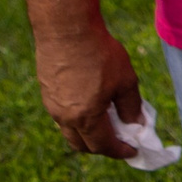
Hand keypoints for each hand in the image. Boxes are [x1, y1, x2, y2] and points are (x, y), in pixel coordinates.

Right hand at [31, 25, 140, 158]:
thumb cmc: (100, 55)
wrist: (67, 30)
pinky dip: (77, 118)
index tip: (132, 151)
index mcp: (85, 118)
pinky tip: (90, 104)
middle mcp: (64, 116)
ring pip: (69, 130)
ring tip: (106, 122)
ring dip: (87, 133)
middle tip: (119, 141)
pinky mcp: (46, 90)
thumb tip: (135, 124)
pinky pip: (61, 114)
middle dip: (101, 147)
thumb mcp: (126, 82)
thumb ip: (131, 107)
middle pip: (81, 144)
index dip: (119, 151)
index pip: (102, 146)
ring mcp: (51, 104)